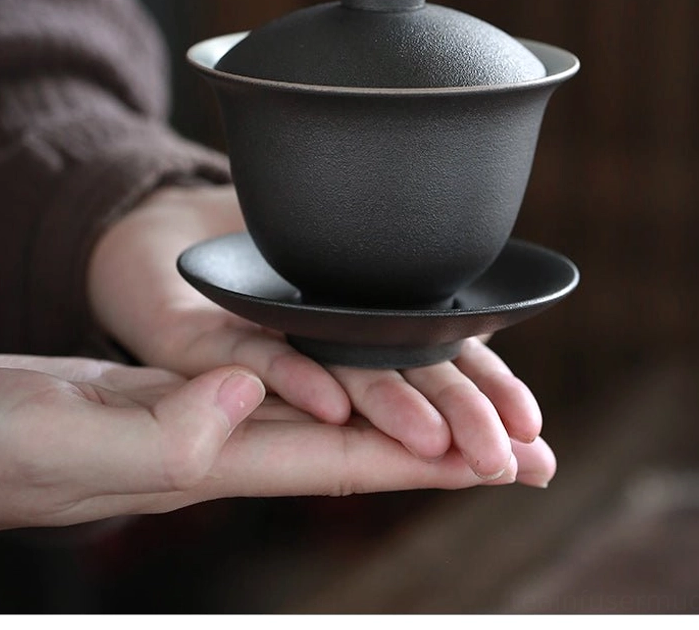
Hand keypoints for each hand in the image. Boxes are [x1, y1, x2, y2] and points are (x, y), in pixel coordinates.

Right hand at [0, 354, 530, 531]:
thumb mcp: (75, 441)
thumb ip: (163, 432)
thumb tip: (250, 392)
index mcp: (211, 459)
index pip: (344, 460)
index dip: (427, 460)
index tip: (504, 459)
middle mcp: (224, 442)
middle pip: (359, 445)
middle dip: (447, 450)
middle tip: (530, 451)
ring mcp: (205, 418)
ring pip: (330, 412)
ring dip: (405, 414)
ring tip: (474, 417)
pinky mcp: (182, 386)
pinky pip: (283, 379)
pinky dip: (336, 374)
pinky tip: (356, 368)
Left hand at [87, 186, 555, 486]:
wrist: (162, 238)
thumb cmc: (256, 260)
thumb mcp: (347, 260)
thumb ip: (407, 292)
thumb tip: (499, 320)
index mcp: (353, 348)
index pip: (430, 374)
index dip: (485, 402)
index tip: (536, 436)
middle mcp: (310, 364)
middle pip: (389, 394)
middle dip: (454, 425)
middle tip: (509, 460)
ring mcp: (253, 360)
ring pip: (329, 389)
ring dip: (386, 413)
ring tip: (438, 444)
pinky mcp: (191, 342)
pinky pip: (242, 357)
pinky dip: (291, 377)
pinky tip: (330, 402)